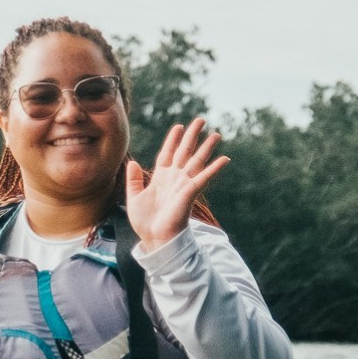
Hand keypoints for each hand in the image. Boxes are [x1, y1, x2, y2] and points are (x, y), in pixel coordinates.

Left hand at [125, 117, 229, 249]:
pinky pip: (204, 177)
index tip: (179, 126)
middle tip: (201, 120)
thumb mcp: (134, 197)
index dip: (173, 140)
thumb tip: (132, 162)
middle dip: (192, 136)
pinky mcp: (190, 192)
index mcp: (160, 178)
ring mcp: (183, 184)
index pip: (168, 153)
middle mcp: (174, 178)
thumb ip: (134, 180)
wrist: (154, 238)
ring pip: (197, 161)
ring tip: (216, 134)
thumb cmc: (144, 222)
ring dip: (206, 147)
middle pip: (185, 152)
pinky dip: (214, 168)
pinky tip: (225, 158)